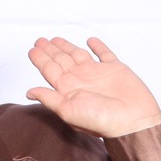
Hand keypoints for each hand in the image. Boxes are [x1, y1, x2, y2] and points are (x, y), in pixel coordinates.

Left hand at [25, 36, 160, 138]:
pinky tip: (90, 40)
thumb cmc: (100, 120)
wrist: (132, 120)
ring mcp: (98, 74)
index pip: (50, 70)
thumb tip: (28, 93)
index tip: (32, 50)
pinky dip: (98, 47)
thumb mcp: (67, 110)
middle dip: (50, 51)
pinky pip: (105, 54)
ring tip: (56, 39)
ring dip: (67, 47)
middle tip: (40, 40)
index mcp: (68, 89)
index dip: (40, 59)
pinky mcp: (116, 69)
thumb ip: (48, 98)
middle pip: (61, 60)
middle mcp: (81, 80)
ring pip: (78, 55)